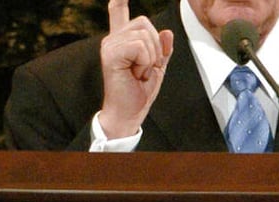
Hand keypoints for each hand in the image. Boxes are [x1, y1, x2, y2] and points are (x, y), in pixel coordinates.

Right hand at [99, 0, 173, 138]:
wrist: (129, 113)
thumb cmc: (139, 93)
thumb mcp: (157, 68)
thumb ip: (162, 50)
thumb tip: (167, 32)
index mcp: (123, 41)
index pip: (118, 13)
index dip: (119, 1)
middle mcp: (113, 39)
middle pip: (145, 23)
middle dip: (155, 48)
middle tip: (144, 69)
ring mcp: (110, 45)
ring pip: (144, 34)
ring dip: (150, 57)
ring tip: (139, 73)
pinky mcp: (111, 53)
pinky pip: (139, 46)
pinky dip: (144, 61)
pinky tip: (135, 73)